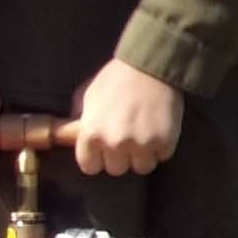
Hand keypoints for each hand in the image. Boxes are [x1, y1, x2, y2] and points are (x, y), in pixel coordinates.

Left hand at [70, 57, 184, 177]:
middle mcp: (115, 144)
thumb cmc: (115, 79)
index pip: (90, 167)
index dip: (97, 158)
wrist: (150, 67)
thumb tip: (72, 137)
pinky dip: (161, 147)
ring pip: (141, 167)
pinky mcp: (165, 143)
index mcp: (92, 135)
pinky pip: (162, 156)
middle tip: (126, 139)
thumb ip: (80, 122)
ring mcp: (141, 145)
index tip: (103, 150)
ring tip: (144, 137)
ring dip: (143, 155)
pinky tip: (159, 130)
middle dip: (121, 157)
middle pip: (116, 169)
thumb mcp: (88, 97)